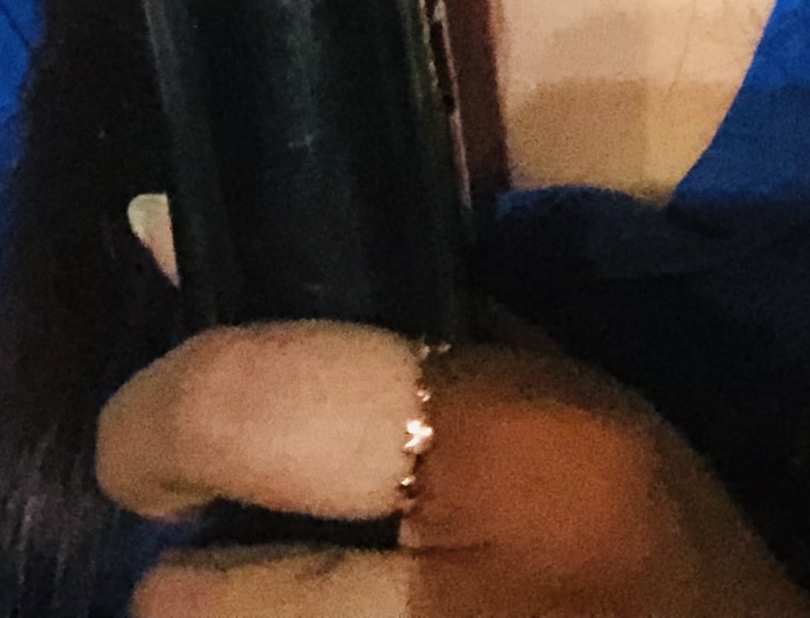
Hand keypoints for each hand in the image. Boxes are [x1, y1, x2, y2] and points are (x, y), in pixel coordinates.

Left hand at [97, 321, 809, 615]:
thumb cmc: (661, 550)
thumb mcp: (559, 401)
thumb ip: (377, 314)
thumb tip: (150, 230)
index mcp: (508, 460)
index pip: (241, 406)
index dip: (153, 420)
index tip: (148, 442)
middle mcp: (452, 612)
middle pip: (189, 605)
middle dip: (192, 586)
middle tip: (230, 563)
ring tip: (289, 610)